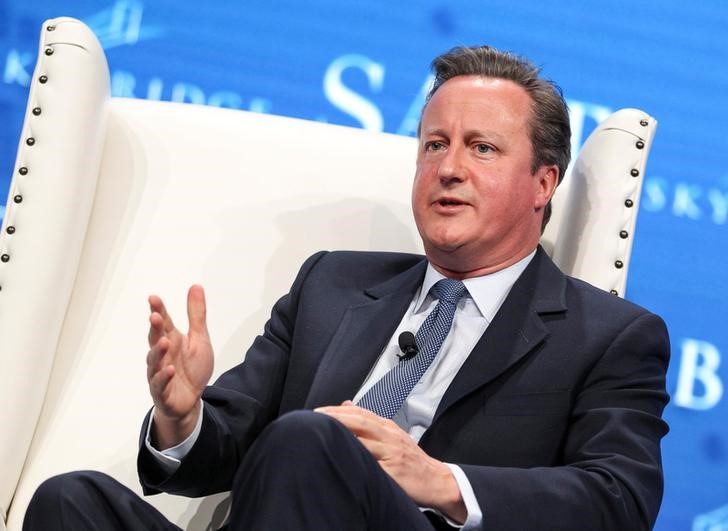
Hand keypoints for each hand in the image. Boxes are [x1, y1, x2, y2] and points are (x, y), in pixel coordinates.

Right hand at [146, 285, 213, 447]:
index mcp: (171, 340)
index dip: (158, 310)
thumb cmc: (191, 368)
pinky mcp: (162, 392)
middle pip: (155, 339)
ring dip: (158, 352)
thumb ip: (196, 314)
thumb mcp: (199, 338)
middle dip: (154, 329)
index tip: (154, 298)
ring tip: (164, 342)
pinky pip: (160, 385)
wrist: (191, 400)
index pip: (163, 323)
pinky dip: (163, 377)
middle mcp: (162, 355)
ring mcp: (159, 373)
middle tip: (155, 316)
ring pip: (154, 362)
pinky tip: (169, 369)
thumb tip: (196, 286)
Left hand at [315, 402, 465, 522]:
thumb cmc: (410, 459)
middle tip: (316, 417)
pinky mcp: (394, 471)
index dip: (337, 411)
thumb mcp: (392, 434)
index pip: (359, 413)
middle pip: (360, 422)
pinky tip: (344, 457)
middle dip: (336, 418)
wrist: (436, 479)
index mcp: (388, 427)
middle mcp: (390, 436)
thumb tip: (345, 405)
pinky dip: (359, 459)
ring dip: (343, 435)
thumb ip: (369, 421)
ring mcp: (392, 453)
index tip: (318, 411)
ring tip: (324, 434)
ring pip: (365, 440)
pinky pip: (373, 464)